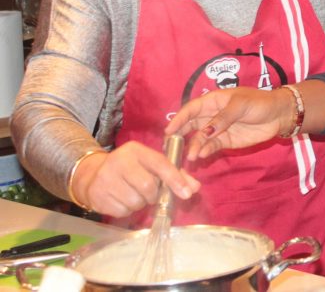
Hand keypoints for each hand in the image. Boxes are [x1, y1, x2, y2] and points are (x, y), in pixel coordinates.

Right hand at [71, 141, 200, 217]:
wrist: (92, 175)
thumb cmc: (130, 169)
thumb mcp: (149, 164)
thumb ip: (174, 174)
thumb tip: (194, 188)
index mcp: (136, 150)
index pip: (160, 164)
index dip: (175, 179)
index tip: (187, 193)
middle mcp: (119, 161)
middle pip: (148, 186)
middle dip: (154, 195)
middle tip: (150, 194)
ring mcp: (106, 179)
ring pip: (135, 201)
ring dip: (141, 204)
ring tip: (135, 196)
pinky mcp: (98, 196)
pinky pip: (123, 211)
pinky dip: (128, 210)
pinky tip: (122, 201)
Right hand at [164, 86, 293, 160]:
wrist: (278, 115)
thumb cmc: (259, 103)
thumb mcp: (241, 105)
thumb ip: (223, 118)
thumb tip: (205, 131)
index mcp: (213, 100)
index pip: (191, 109)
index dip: (179, 119)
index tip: (168, 131)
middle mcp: (211, 115)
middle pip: (190, 125)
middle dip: (180, 135)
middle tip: (172, 148)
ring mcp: (218, 129)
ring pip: (200, 138)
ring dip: (194, 146)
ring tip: (191, 156)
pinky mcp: (225, 141)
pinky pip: (211, 146)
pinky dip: (205, 151)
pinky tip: (201, 156)